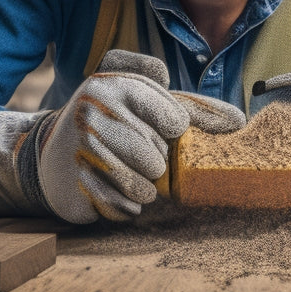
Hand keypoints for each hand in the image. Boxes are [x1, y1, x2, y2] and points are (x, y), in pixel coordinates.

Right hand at [37, 50, 243, 223]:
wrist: (51, 154)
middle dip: (153, 160)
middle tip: (130, 150)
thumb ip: (192, 107)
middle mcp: (93, 113)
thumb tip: (239, 122)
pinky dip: (124, 204)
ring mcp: (81, 151)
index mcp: (113, 84)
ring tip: (122, 170)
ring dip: (142, 186)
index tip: (158, 127)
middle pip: (159, 157)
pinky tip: (107, 187)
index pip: (175, 119)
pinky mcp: (75, 187)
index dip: (172, 130)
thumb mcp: (146, 101)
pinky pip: (125, 207)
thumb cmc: (113, 122)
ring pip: (145, 186)